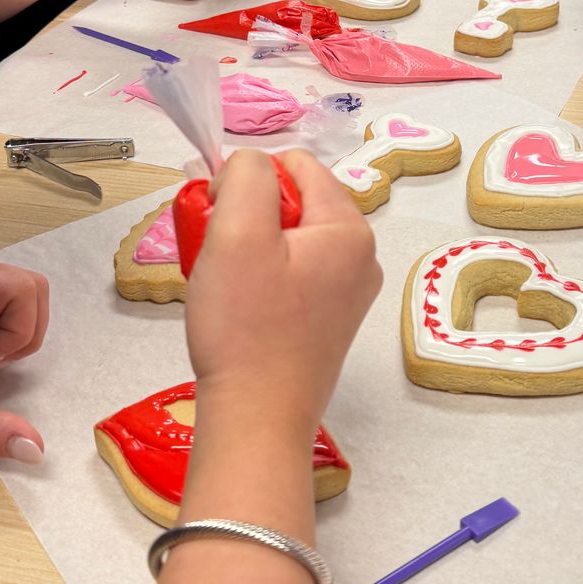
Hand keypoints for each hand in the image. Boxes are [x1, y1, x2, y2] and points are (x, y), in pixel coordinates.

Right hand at [184, 149, 380, 432]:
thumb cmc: (245, 329)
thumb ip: (246, 176)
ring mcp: (347, 293)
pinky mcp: (328, 322)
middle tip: (222, 258)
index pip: (294, 165)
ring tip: (227, 286)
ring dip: (249, 250)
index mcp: (349, 229)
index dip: (248, 182)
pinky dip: (259, 280)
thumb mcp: (237, 232)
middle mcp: (360, 258)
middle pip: (293, 202)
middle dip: (248, 218)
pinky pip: (291, 275)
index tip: (222, 222)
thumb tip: (248, 167)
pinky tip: (240, 308)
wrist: (256, 418)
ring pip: (288, 239)